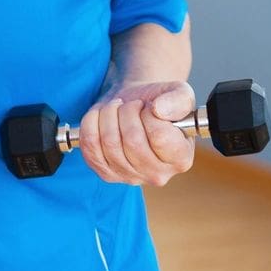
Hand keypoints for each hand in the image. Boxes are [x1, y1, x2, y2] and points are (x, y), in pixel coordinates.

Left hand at [78, 80, 195, 186]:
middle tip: (130, 104)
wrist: (133, 106)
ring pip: (109, 143)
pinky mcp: (105, 173)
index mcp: (181, 158)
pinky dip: (90, 123)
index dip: (149, 115)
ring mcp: (130, 177)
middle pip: (133, 141)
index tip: (149, 106)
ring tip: (117, 108)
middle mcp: (158, 174)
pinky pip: (89, 146)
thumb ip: (178, 100)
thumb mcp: (178, 93)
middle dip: (127, 112)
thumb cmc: (157, 102)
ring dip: (108, 115)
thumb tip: (160, 110)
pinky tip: (101, 116)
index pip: (160, 137)